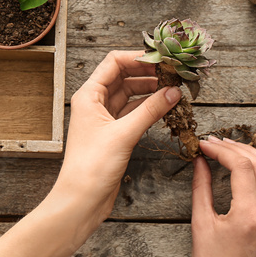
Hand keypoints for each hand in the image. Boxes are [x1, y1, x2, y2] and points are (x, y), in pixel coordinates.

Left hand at [54, 50, 181, 218]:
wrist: (81, 199)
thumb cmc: (92, 166)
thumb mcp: (124, 134)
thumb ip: (150, 110)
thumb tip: (173, 91)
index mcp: (88, 95)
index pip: (114, 62)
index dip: (139, 58)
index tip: (163, 58)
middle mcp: (94, 103)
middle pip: (123, 76)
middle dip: (148, 73)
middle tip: (174, 73)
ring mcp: (104, 118)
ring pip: (130, 94)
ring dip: (150, 90)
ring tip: (174, 89)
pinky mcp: (113, 134)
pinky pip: (133, 112)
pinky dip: (148, 108)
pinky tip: (165, 106)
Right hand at [191, 137, 255, 256]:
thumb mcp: (200, 225)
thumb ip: (201, 188)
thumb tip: (200, 161)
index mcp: (250, 217)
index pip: (242, 167)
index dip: (222, 150)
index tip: (204, 144)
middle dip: (238, 148)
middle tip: (215, 142)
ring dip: (255, 157)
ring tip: (231, 150)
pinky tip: (247, 169)